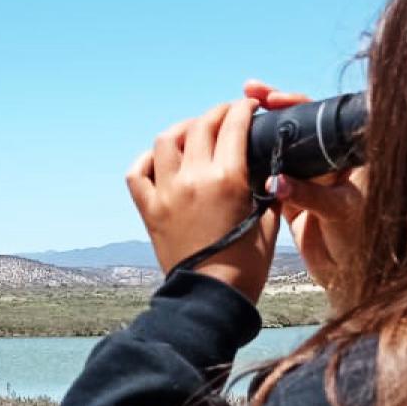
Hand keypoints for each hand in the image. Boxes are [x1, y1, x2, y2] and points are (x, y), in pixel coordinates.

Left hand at [126, 99, 278, 303]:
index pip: (233, 125)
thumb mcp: (268, 221)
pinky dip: (147, 160)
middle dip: (217, 113)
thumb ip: (267, 188)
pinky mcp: (149, 210)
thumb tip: (267, 167)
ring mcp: (167, 192)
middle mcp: (194, 179)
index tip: (249, 107)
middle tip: (226, 116)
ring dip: (182, 129)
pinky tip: (160, 160)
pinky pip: (137, 173)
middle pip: (201, 125)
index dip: (243, 109)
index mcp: (227, 179)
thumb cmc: (246, 266)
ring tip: (193, 132)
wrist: (211, 298)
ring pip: (166, 140)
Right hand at [244, 80, 366, 291]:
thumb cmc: (360, 242)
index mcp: (346, 157)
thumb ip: (310, 196)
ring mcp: (308, 178)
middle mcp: (327, 162)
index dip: (296, 105)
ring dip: (259, 132)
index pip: (320, 120)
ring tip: (234, 113)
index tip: (272, 99)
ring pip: (281, 147)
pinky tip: (232, 150)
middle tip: (249, 90)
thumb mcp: (340, 212)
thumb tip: (276, 181)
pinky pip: (269, 172)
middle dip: (273, 108)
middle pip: (297, 127)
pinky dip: (253, 161)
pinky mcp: (292, 197)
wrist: (349, 276)